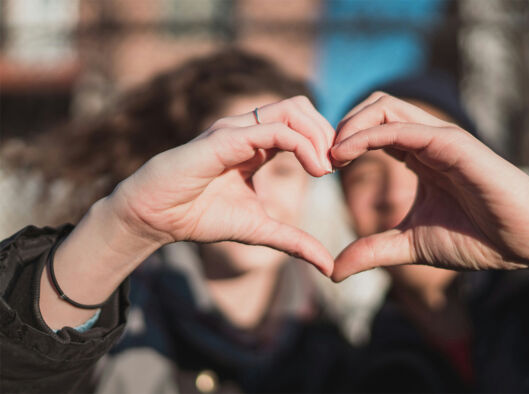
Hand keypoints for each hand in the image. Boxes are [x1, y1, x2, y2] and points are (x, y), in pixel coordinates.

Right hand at [109, 96, 335, 273]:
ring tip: (326, 168)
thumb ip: (294, 242)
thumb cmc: (200, 217)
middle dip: (327, 132)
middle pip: (301, 106)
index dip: (326, 141)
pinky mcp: (225, 139)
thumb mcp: (260, 230)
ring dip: (318, 135)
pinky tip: (314, 170)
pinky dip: (302, 145)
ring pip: (292, 109)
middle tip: (338, 165)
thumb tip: (329, 267)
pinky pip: (274, 130)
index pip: (301, 123)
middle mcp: (248, 129)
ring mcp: (236, 130)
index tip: (340, 169)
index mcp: (257, 144)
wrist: (155, 218)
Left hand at [330, 93, 528, 280]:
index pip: (371, 128)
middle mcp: (427, 140)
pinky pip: (402, 127)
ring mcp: (440, 138)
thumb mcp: (411, 245)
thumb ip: (373, 250)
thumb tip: (333, 270)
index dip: (342, 142)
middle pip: (374, 106)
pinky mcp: (452, 143)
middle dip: (341, 125)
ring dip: (349, 124)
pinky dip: (368, 134)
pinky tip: (345, 154)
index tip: (320, 169)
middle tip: (319, 158)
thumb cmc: (477, 238)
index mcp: (418, 156)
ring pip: (385, 106)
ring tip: (329, 155)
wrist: (524, 241)